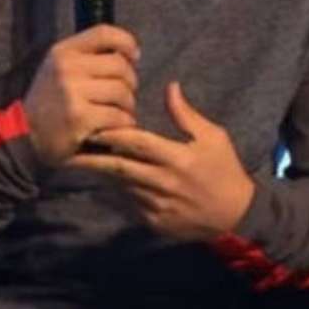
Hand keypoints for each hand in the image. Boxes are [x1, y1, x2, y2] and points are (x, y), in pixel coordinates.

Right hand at [24, 24, 139, 165]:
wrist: (25, 134)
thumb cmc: (49, 101)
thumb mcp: (57, 69)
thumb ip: (86, 57)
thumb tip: (128, 53)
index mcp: (62, 52)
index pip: (104, 33)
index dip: (127, 42)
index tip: (133, 57)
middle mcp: (66, 68)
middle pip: (120, 66)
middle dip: (130, 83)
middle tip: (122, 97)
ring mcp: (72, 92)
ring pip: (123, 93)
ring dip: (127, 106)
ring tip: (117, 113)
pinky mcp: (80, 117)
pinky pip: (119, 116)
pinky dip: (123, 123)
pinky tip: (113, 127)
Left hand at [68, 81, 254, 240]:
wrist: (238, 216)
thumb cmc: (225, 170)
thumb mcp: (213, 138)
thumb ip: (186, 115)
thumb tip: (169, 86)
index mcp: (178, 159)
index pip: (137, 143)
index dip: (112, 133)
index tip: (92, 124)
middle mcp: (164, 183)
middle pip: (119, 166)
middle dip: (93, 156)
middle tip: (70, 144)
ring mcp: (158, 205)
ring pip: (120, 185)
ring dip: (101, 173)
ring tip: (77, 159)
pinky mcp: (154, 222)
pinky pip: (128, 204)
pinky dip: (115, 192)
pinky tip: (100, 182)